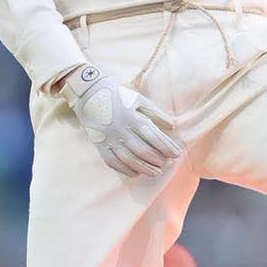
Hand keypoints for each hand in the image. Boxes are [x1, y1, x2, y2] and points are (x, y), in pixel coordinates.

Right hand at [59, 62, 182, 177]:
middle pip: (142, 150)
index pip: (153, 136)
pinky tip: (136, 173)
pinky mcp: (99, 144)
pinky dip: (125, 169)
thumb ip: (156, 113)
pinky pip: (112, 162)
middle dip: (157, 159)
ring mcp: (108, 138)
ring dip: (144, 167)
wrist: (89, 93)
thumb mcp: (138, 99)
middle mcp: (120, 129)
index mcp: (132, 117)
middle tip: (167, 163)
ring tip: (156, 172)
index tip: (177, 153)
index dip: (166, 146)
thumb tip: (172, 126)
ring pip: (128, 159)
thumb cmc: (118, 95)